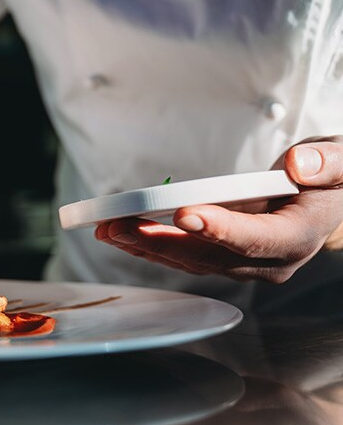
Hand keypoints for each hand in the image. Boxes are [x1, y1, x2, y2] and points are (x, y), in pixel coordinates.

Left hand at [95, 136, 342, 282]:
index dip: (219, 229)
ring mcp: (244, 263)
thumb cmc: (329, 177)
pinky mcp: (224, 257)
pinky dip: (150, 244)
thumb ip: (326, 165)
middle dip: (159, 241)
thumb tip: (300, 165)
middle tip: (117, 225)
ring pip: (188, 260)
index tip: (184, 214)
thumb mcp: (339, 162)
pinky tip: (120, 232)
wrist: (327, 198)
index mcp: (298, 236)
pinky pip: (183, 255)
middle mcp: (269, 260)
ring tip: (106, 228)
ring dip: (144, 245)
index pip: (257, 238)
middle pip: (208, 256)